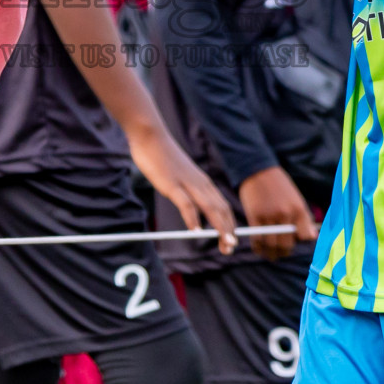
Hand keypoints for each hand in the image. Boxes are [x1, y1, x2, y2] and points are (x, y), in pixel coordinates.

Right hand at [128, 124, 236, 253]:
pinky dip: (193, 219)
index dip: (229, 224)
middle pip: (220, 210)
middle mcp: (200, 183)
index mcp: (203, 182)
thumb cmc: (164, 156)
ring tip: (226, 245)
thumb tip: (192, 207)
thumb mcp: (182, 175)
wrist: (151, 135)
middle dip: (228, 231)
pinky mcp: (172, 184)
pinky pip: (186, 204)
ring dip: (219, 228)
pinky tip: (196, 232)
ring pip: (210, 208)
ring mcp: (187, 184)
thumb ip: (189, 189)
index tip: (231, 241)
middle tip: (231, 249)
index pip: (223, 206)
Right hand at [236, 165, 316, 259]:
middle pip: (286, 245)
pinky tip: (259, 248)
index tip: (294, 241)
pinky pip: (257, 240)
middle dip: (284, 252)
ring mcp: (269, 216)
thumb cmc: (279, 185)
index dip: (299, 242)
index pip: (304, 237)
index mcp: (298, 209)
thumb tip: (313, 238)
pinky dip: (258, 248)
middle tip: (280, 253)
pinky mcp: (254, 216)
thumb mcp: (296, 199)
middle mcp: (285, 214)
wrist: (258, 170)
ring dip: (271, 254)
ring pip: (271, 245)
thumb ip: (305, 219)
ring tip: (270, 255)